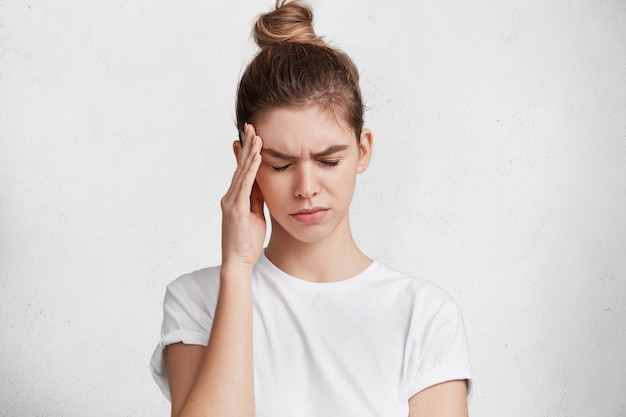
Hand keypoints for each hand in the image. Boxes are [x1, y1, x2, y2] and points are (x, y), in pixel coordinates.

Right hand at [220, 123, 265, 270]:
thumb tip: (262, 184)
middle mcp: (230, 197)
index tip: (250, 136)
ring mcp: (231, 203)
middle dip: (246, 146)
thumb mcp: (256, 215)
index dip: (245, 153)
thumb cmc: (247, 242)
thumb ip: (257, 199)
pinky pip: (245, 185)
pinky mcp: (236, 210)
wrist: (238, 262)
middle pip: (239, 167)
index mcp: (235, 199)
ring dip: (249, 152)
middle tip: (250, 126)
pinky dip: (251, 170)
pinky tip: (256, 157)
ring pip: (242, 172)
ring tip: (255, 134)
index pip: (241, 171)